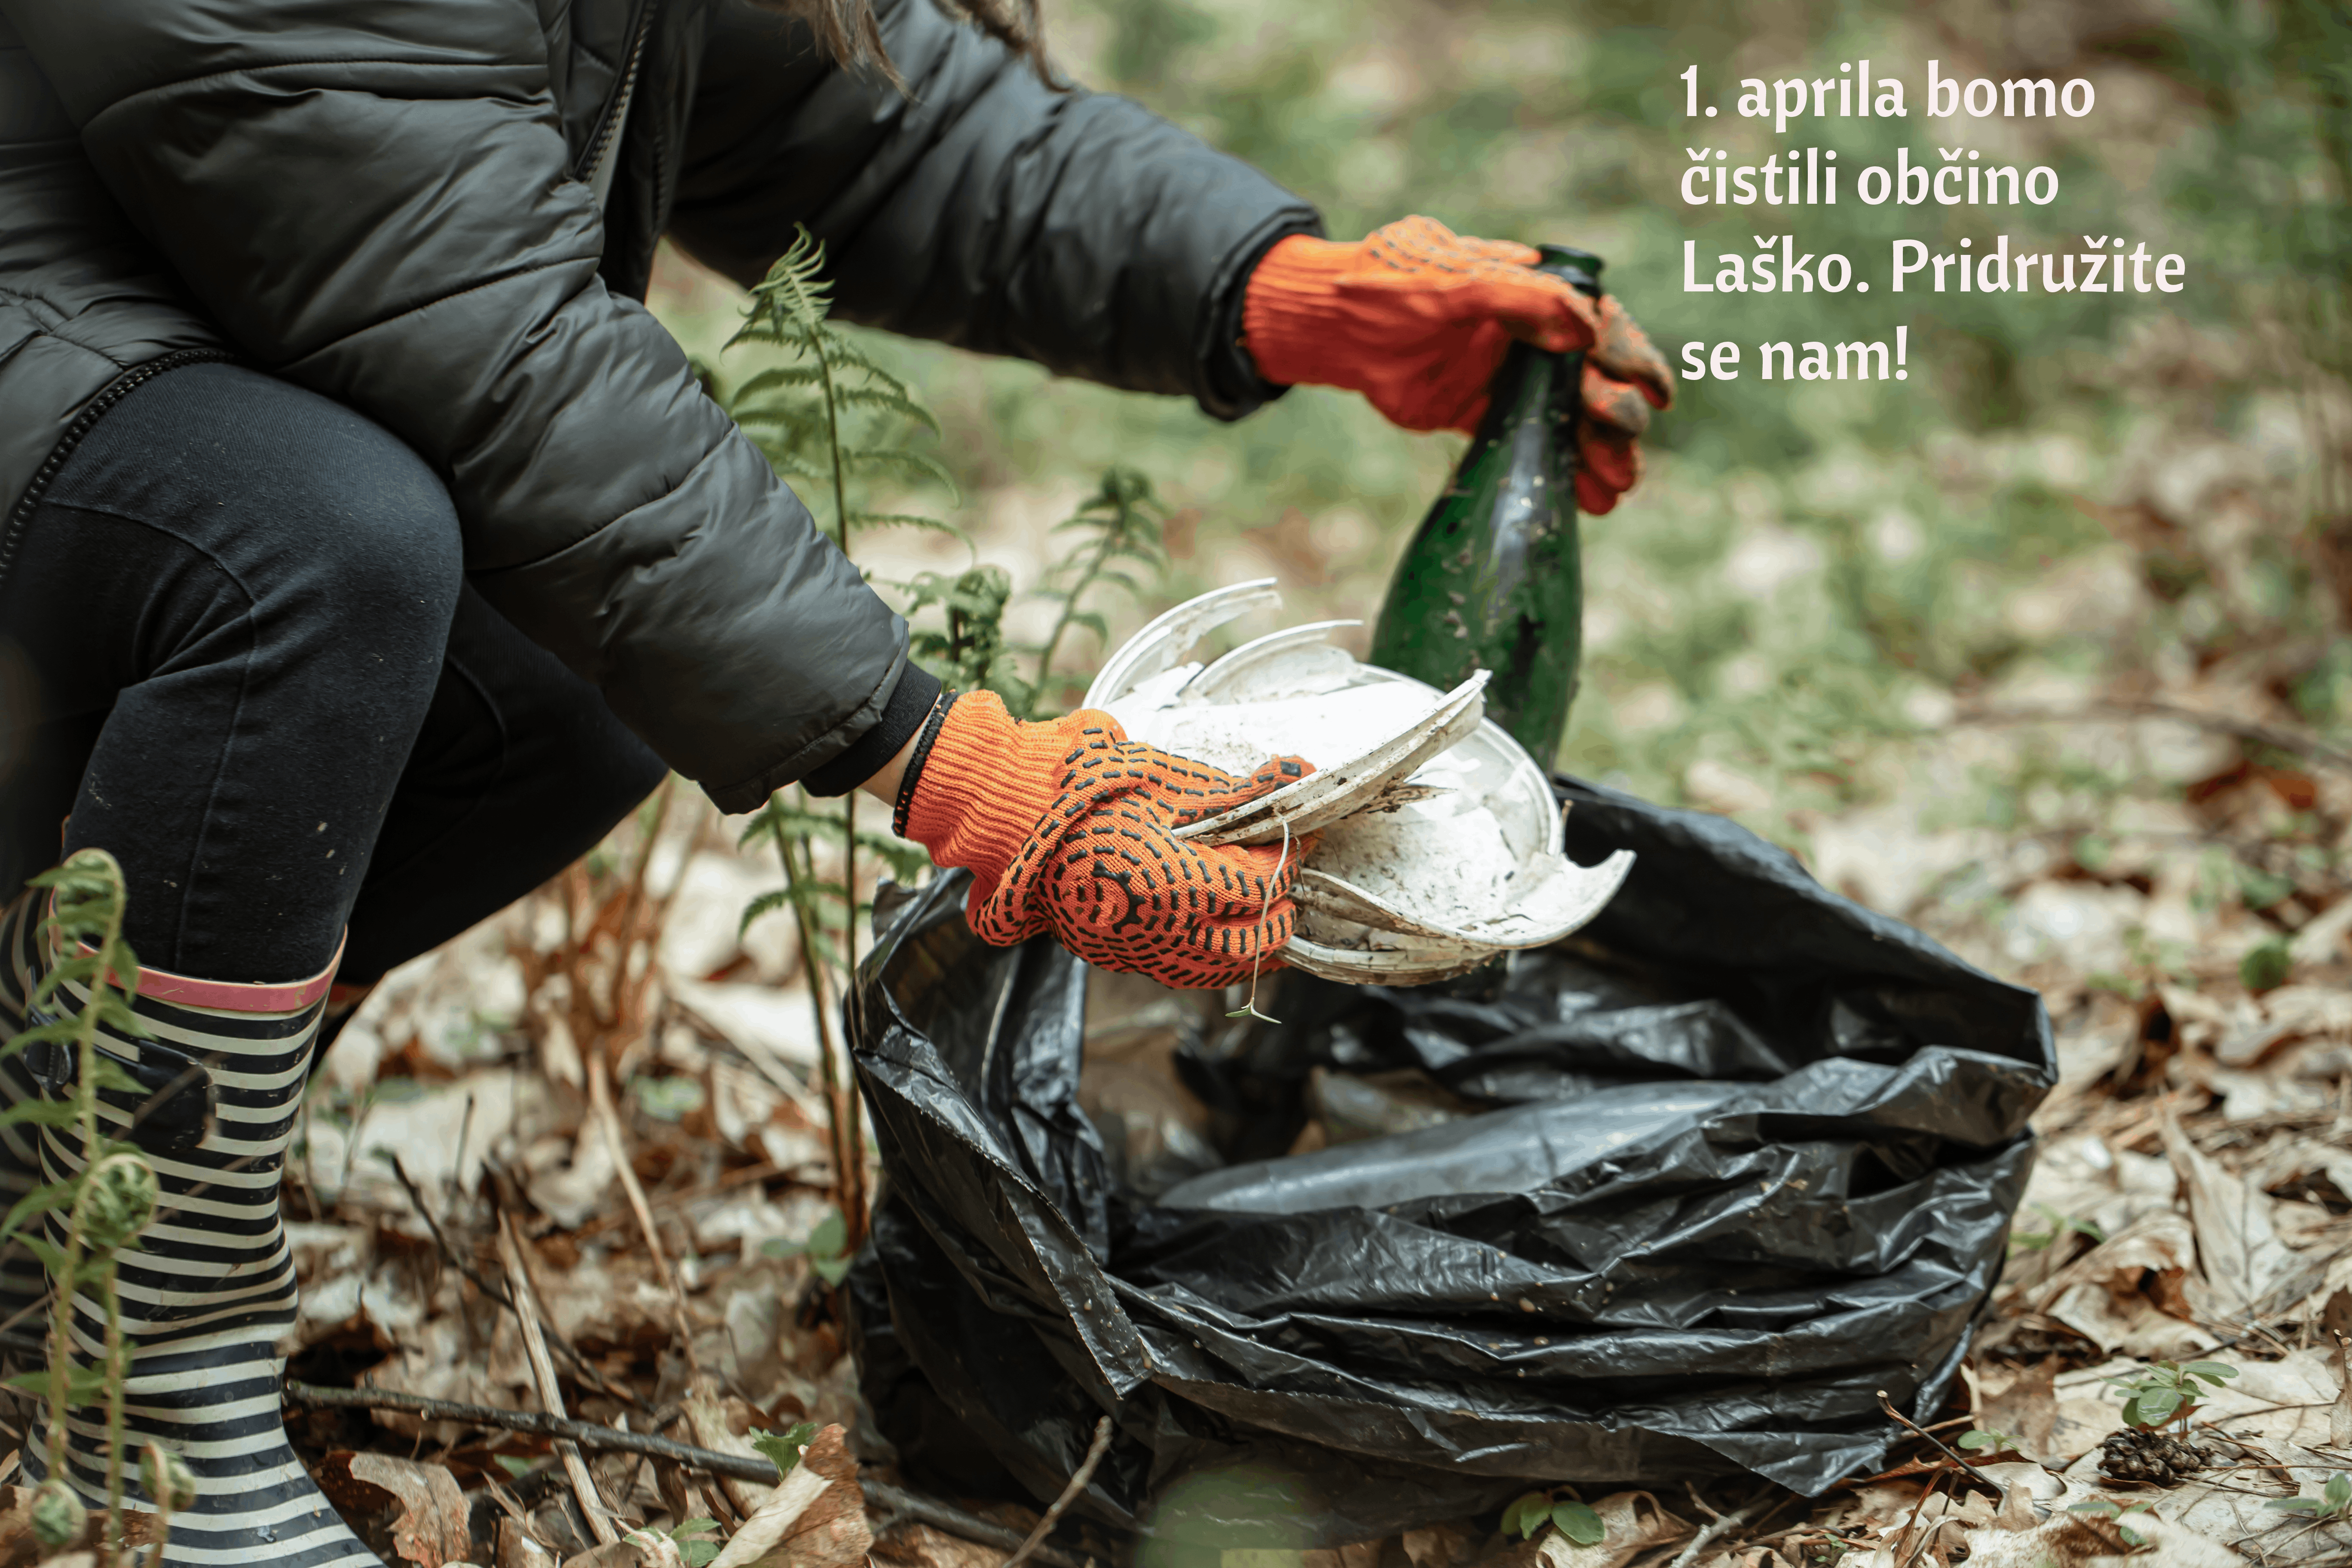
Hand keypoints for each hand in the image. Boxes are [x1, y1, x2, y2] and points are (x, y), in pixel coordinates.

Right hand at [895, 692, 1311, 988]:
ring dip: (1249, 943)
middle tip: (1286, 875)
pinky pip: (1177, 969)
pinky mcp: (1110, 953)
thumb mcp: (1168, 781)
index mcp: (1177, 886)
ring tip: (1265, 912)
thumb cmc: (1086, 789)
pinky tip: (1216, 930)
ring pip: (1217, 969)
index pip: (1260, 884)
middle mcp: (1160, 931)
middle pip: (1252, 941)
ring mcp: (1133, 949)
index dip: (1287, 856)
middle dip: (1280, 909)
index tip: (1297, 831)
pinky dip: (1208, 957)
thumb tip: (1297, 775)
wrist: (1009, 812)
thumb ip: (1236, 792)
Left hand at [1242, 216, 1674, 513]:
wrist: (1330, 325)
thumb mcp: (1450, 279)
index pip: (1598, 324)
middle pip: (1592, 377)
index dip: (1631, 358)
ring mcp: (1507, 375)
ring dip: (1595, 451)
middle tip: (1624, 454)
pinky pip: (1528, 442)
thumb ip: (1515, 298)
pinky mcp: (1481, 411)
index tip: (1656, 393)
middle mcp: (1530, 334)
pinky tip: (1585, 500)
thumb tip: (1584, 328)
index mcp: (1533, 289)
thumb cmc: (1386, 284)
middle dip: (1616, 417)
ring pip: (1566, 416)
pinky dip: (1556, 468)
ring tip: (1616, 489)